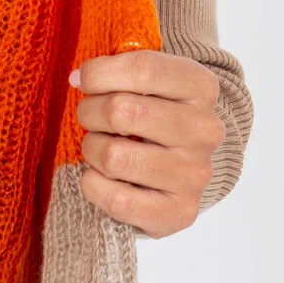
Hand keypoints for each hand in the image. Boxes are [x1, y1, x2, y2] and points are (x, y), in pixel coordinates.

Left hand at [71, 49, 223, 236]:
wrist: (178, 167)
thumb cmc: (150, 115)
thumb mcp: (144, 81)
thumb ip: (116, 70)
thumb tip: (79, 79)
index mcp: (200, 87)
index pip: (145, 70)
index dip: (100, 73)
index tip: (82, 80)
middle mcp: (204, 130)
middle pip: (122, 111)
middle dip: (90, 113)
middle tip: (91, 118)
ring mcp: (195, 173)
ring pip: (114, 157)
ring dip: (92, 150)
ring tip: (100, 148)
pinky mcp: (181, 212)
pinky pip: (119, 200)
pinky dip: (95, 186)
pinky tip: (102, 177)